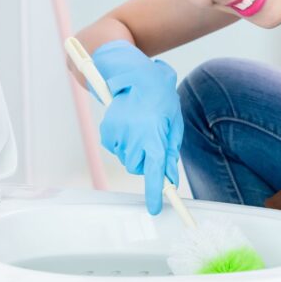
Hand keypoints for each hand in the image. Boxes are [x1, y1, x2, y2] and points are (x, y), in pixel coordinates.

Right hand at [92, 40, 183, 213]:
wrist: (132, 74)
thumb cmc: (158, 96)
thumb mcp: (173, 122)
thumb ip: (171, 151)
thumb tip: (169, 177)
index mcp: (153, 135)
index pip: (154, 172)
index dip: (155, 193)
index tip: (156, 208)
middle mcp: (133, 137)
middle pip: (138, 168)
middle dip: (146, 162)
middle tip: (152, 142)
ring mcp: (117, 134)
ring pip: (127, 158)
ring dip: (135, 150)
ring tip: (140, 127)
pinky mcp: (106, 132)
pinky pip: (116, 149)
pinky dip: (123, 142)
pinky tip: (128, 125)